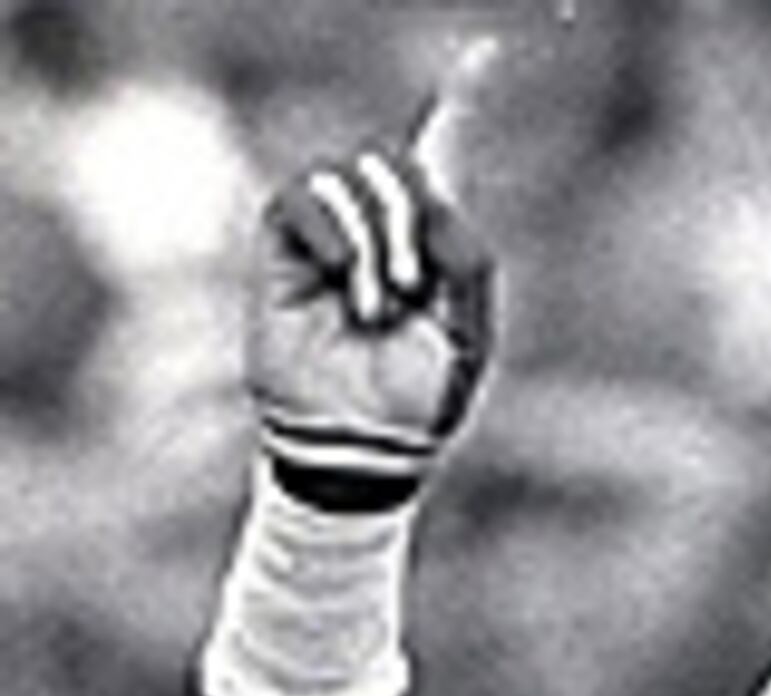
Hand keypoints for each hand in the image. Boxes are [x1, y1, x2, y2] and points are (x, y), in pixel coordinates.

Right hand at [249, 133, 495, 506]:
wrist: (355, 441)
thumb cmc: (416, 400)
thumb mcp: (467, 339)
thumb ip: (470, 270)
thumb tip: (447, 207)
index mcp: (422, 246)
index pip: (424, 174)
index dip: (433, 184)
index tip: (441, 253)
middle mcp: (373, 230)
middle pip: (388, 161)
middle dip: (407, 215)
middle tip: (412, 284)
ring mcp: (326, 235)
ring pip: (344, 176)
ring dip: (369, 239)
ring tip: (373, 307)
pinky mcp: (281, 250)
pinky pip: (299, 198)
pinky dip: (328, 229)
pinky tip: (338, 275)